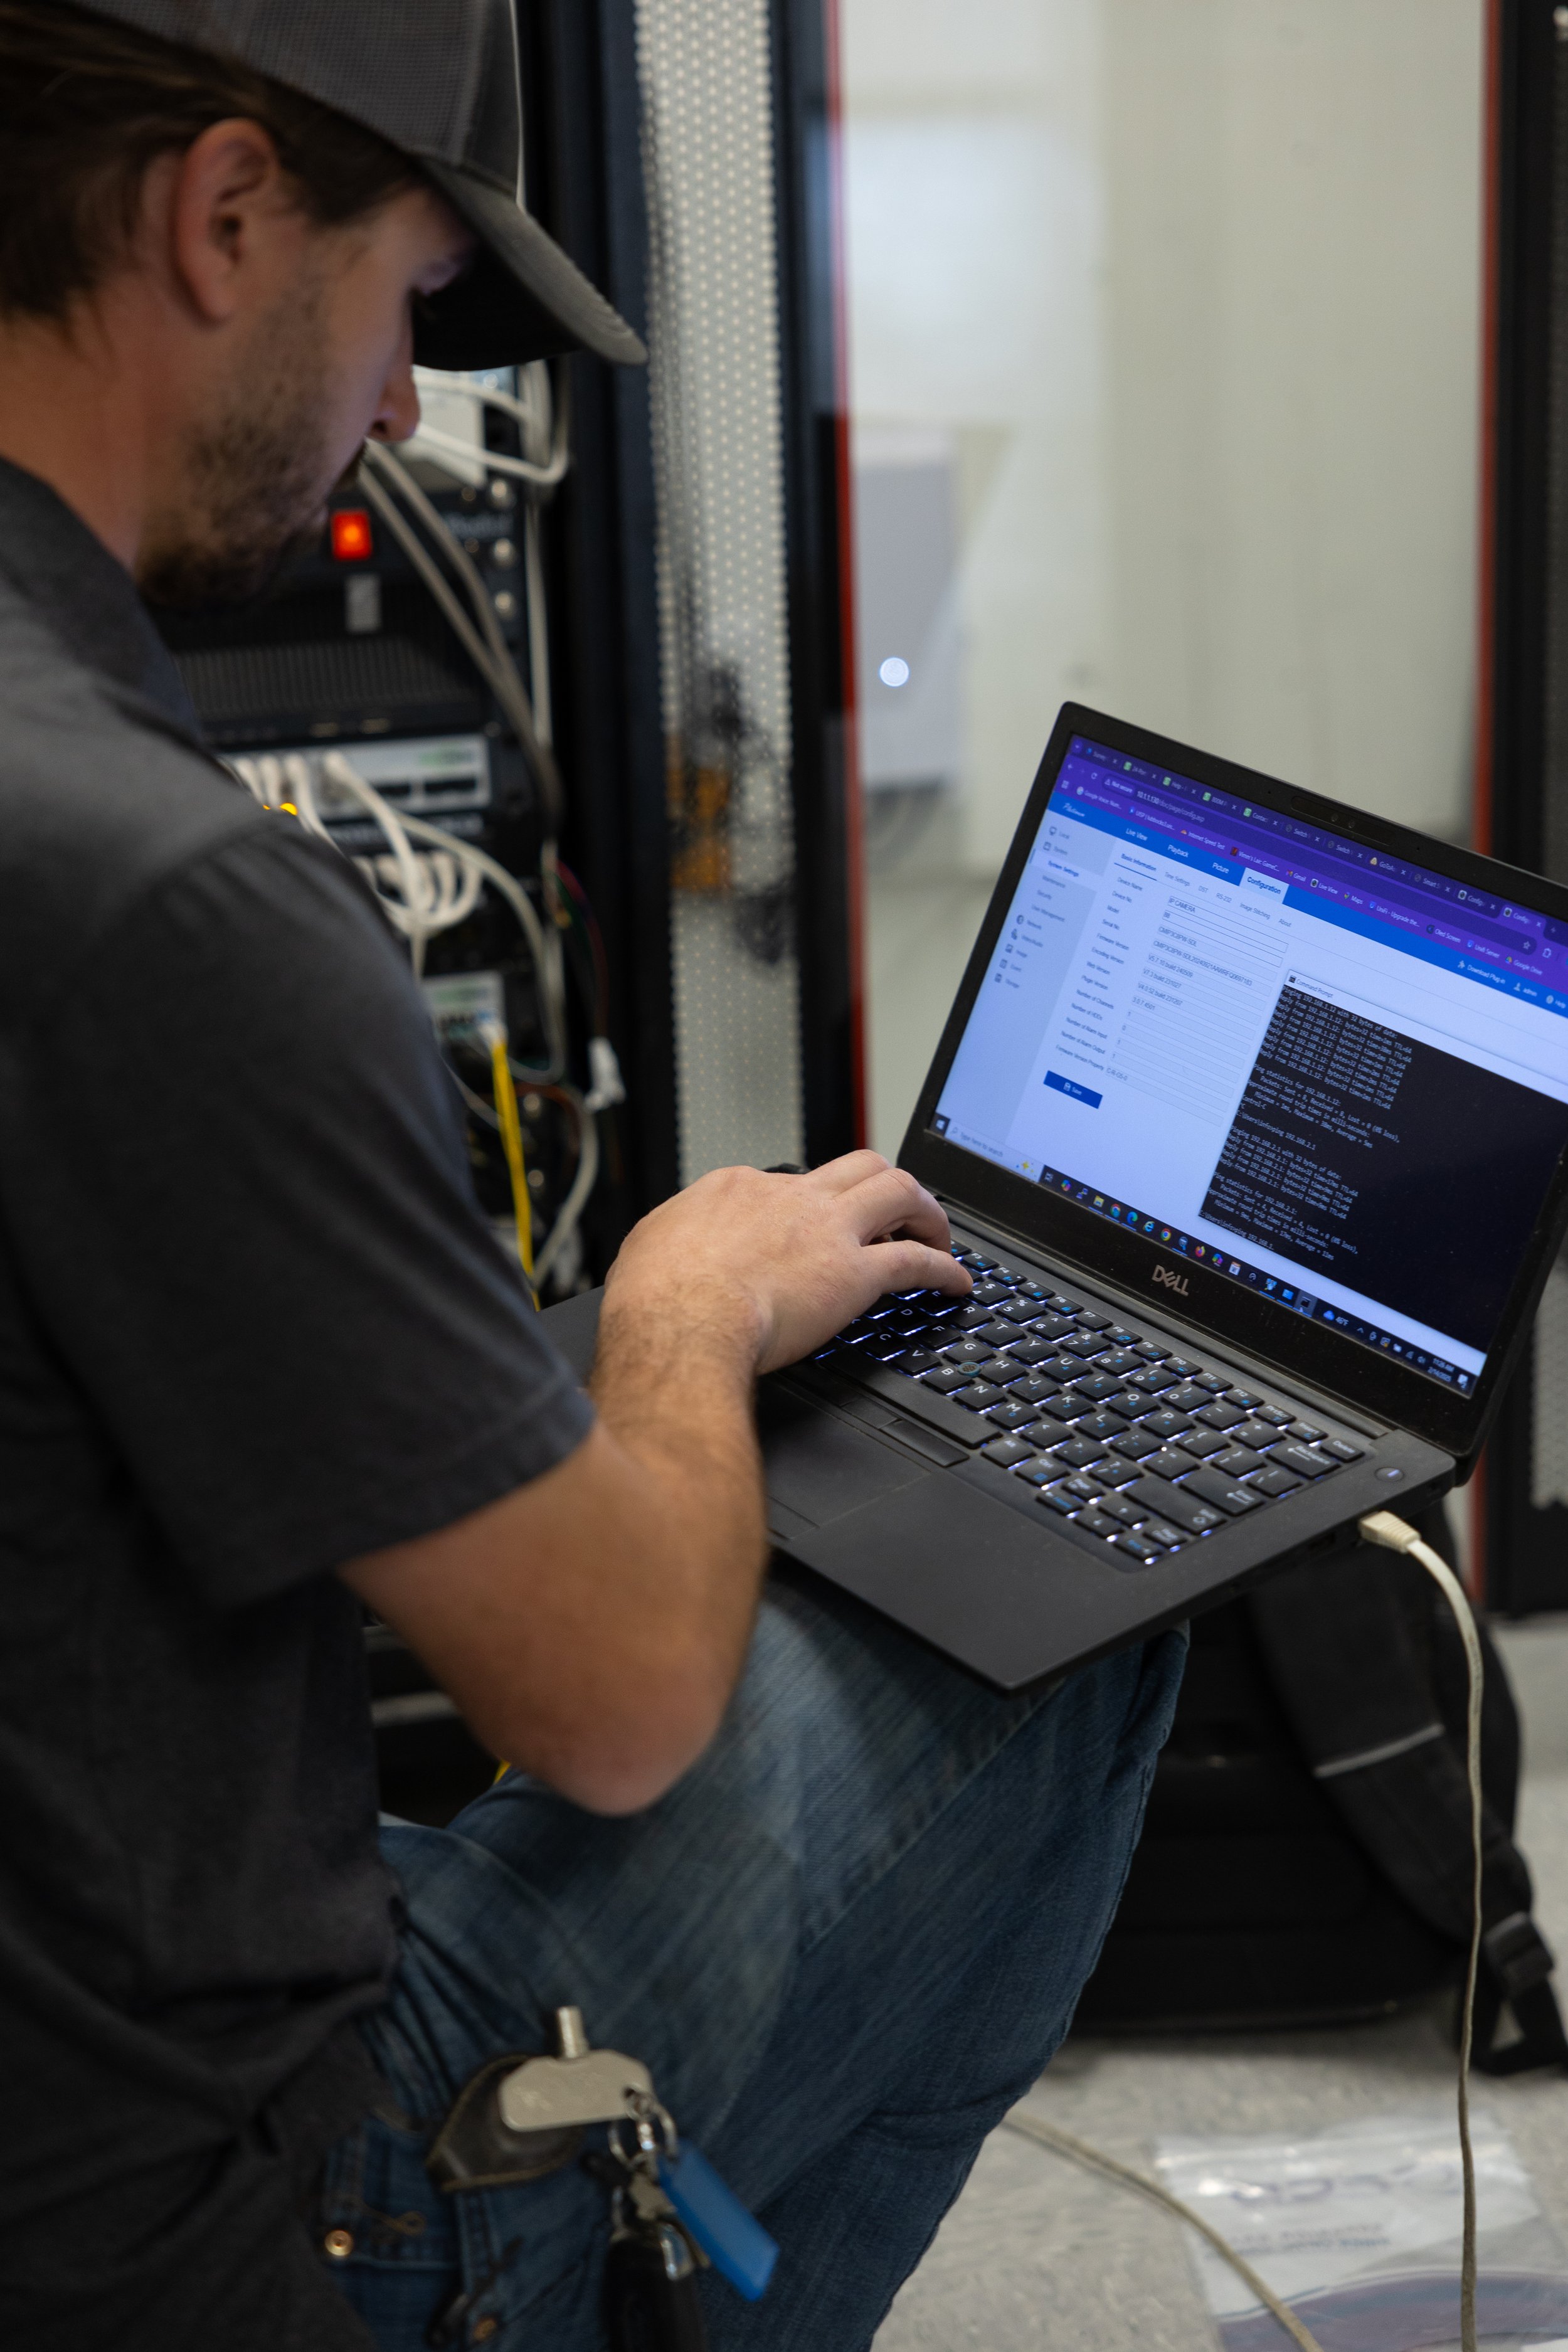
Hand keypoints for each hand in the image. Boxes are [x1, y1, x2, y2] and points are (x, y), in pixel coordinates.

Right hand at [601, 1150, 971, 1375]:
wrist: (677, 1322)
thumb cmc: (655, 1298)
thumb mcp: (648, 1249)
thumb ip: (670, 1243)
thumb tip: (665, 1256)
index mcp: (737, 1188)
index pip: (790, 1183)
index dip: (811, 1207)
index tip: (816, 1230)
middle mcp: (789, 1197)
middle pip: (857, 1165)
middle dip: (884, 1184)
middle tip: (900, 1211)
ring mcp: (825, 1230)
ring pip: (898, 1190)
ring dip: (926, 1211)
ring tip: (937, 1235)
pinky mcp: (854, 1273)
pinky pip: (916, 1261)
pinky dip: (943, 1269)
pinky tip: (956, 1283)